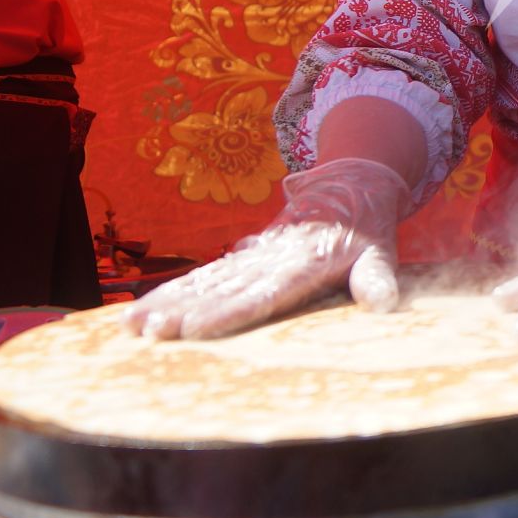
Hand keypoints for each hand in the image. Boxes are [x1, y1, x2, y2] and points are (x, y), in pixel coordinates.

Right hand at [123, 158, 409, 339]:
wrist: (348, 185)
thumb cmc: (366, 230)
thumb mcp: (380, 252)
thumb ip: (376, 278)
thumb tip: (385, 304)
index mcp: (303, 261)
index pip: (262, 293)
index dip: (228, 311)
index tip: (194, 328)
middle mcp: (270, 259)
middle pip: (222, 289)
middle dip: (183, 311)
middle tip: (148, 332)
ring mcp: (252, 257)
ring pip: (203, 283)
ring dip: (167, 303)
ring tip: (132, 326)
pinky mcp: (242, 259)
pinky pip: (202, 278)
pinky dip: (170, 294)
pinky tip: (138, 313)